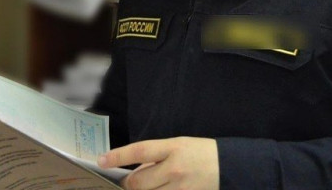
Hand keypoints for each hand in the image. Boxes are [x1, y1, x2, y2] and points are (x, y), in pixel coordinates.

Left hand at [98, 137, 218, 189]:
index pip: (139, 151)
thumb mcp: (177, 146)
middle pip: (138, 182)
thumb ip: (155, 157)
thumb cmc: (199, 153)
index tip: (101, 160)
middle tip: (125, 183)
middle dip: (128, 184)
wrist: (230, 167)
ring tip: (143, 187)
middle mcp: (175, 169)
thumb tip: (133, 172)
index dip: (118, 156)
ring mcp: (180, 189)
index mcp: (172, 148)